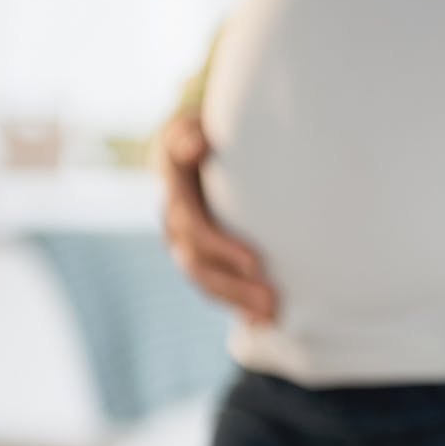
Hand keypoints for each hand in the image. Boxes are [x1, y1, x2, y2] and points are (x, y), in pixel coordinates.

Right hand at [157, 111, 277, 322]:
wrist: (206, 137)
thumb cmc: (214, 125)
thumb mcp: (199, 121)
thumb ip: (192, 133)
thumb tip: (196, 146)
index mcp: (174, 183)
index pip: (193, 224)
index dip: (221, 247)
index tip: (256, 264)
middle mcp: (173, 215)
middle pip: (196, 261)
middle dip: (233, 284)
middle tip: (271, 299)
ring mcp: (183, 237)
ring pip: (202, 277)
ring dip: (234, 299)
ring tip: (271, 314)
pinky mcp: (200, 250)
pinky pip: (212, 282)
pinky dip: (234, 304)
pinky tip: (260, 324)